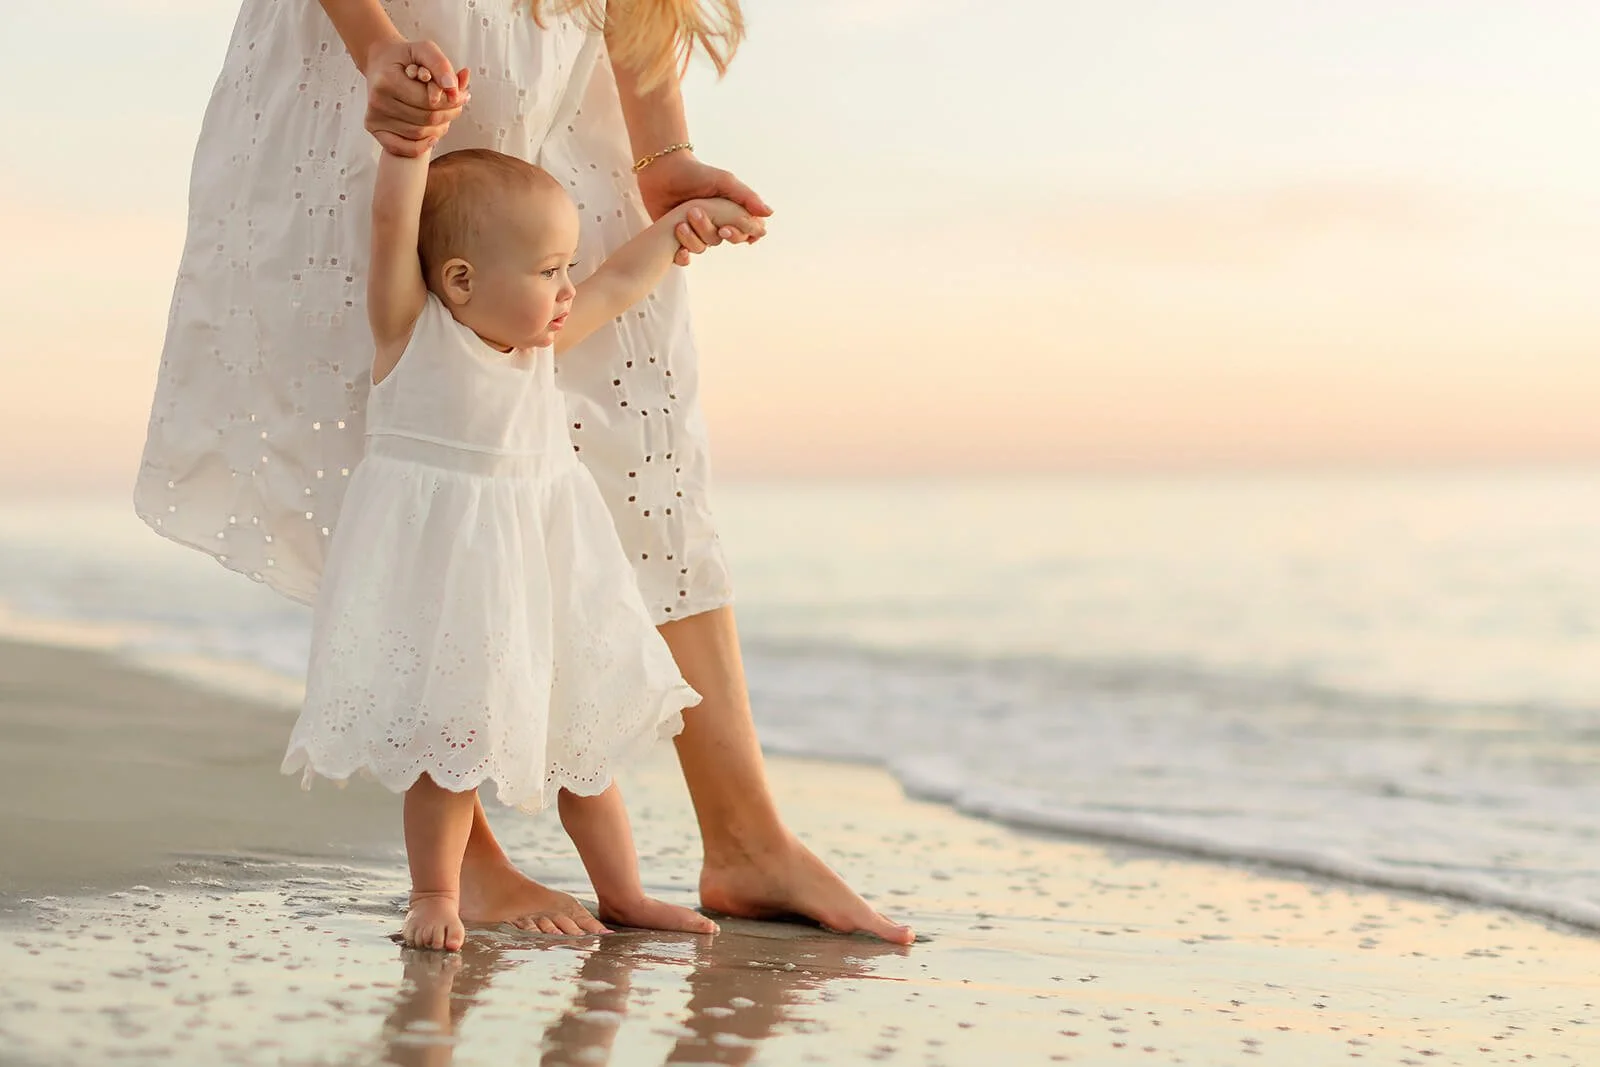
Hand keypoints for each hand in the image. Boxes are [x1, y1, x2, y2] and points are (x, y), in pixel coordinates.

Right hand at [363, 39, 470, 156]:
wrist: (380, 63)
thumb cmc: (406, 58)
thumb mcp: (424, 50)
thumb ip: (441, 64)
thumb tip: (453, 88)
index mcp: (387, 80)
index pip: (430, 101)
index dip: (452, 100)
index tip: (461, 94)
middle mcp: (378, 101)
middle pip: (427, 119)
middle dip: (449, 112)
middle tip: (457, 103)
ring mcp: (374, 117)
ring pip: (420, 134)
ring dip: (439, 127)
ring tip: (443, 113)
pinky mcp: (375, 129)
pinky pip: (403, 149)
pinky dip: (423, 146)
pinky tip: (432, 135)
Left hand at [635, 151, 771, 264]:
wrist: (662, 171)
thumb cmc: (695, 173)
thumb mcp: (724, 181)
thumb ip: (747, 197)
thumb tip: (769, 214)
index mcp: (730, 211)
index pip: (746, 232)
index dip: (740, 235)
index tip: (726, 228)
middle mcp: (716, 223)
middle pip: (724, 241)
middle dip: (710, 230)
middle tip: (696, 213)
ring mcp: (697, 231)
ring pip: (703, 248)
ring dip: (692, 238)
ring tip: (680, 222)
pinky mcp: (678, 238)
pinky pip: (685, 257)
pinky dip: (683, 257)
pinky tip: (679, 250)